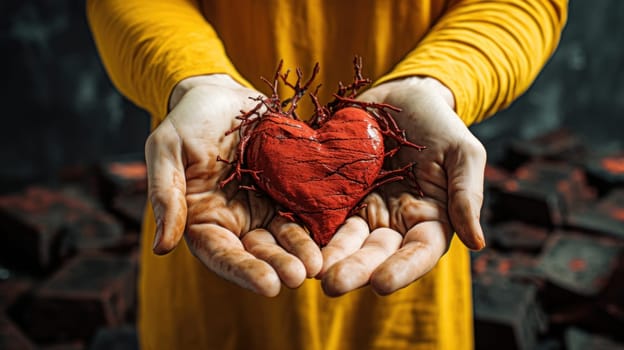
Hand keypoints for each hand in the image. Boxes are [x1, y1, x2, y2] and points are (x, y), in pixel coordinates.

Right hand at [146, 75, 321, 296]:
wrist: (220, 95)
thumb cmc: (186, 121)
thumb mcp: (165, 150)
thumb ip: (165, 195)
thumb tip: (161, 246)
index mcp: (203, 220)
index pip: (222, 255)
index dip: (244, 271)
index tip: (269, 285)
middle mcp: (236, 221)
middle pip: (258, 252)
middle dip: (278, 265)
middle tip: (299, 277)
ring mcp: (264, 207)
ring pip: (284, 237)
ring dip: (301, 251)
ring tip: (318, 264)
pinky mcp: (286, 191)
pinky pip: (303, 211)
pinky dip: (316, 225)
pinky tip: (332, 236)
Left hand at [320, 77, 485, 295]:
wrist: (403, 96)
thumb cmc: (440, 124)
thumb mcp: (463, 153)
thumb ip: (468, 196)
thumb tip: (477, 243)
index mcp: (428, 220)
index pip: (419, 253)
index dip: (402, 270)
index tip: (382, 284)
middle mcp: (393, 223)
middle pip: (376, 252)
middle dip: (355, 269)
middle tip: (331, 284)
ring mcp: (362, 208)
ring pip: (346, 238)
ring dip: (329, 255)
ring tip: (310, 268)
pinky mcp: (336, 193)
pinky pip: (321, 212)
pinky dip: (308, 226)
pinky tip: (292, 237)